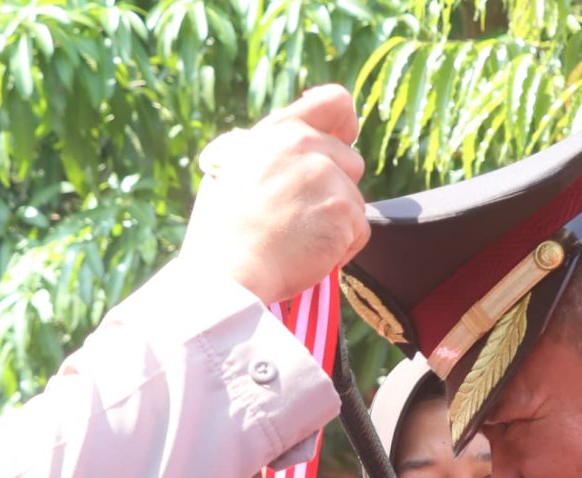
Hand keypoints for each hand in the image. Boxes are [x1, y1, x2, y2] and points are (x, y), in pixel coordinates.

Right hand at [184, 86, 367, 303]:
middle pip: (351, 162)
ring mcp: (327, 175)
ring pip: (356, 200)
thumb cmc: (221, 233)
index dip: (346, 124)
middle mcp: (305, 144)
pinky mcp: (344, 209)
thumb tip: (283, 143)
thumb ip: (263, 150)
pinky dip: (341, 250)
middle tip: (298, 218)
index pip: (335, 101)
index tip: (343, 141)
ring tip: (297, 241)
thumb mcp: (229, 169)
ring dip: (336, 224)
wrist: (228, 271)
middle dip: (335, 190)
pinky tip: (308, 255)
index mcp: (279, 131)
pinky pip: (360, 231)